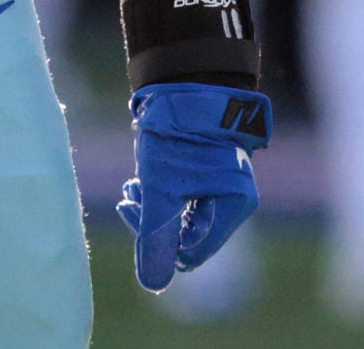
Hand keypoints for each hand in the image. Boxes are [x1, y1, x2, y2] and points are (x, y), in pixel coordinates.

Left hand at [115, 83, 269, 291]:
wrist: (184, 78)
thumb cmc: (176, 132)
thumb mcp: (160, 187)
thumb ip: (155, 236)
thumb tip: (152, 285)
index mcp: (234, 206)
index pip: (191, 253)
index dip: (158, 242)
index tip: (134, 211)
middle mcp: (234, 200)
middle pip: (186, 236)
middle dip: (152, 221)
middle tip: (128, 197)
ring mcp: (223, 185)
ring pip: (182, 217)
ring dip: (153, 206)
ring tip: (132, 186)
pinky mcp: (209, 172)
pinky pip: (184, 199)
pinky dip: (161, 193)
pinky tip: (143, 179)